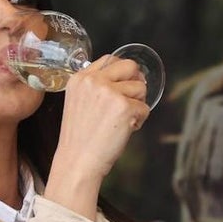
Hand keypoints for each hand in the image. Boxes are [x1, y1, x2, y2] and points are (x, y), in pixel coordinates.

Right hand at [45, 55, 148, 218]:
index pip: (110, 59)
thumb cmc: (79, 138)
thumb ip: (94, 87)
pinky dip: (140, 120)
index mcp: (80, 78)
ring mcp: (110, 93)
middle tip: (132, 100)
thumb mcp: (77, 102)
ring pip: (141, 88)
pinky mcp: (125, 107)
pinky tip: (126, 130)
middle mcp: (94, 81)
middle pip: (130, 66)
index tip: (124, 85)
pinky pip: (145, 108)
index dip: (121, 72)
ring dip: (138, 104)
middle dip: (135, 82)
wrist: (77, 162)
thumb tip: (126, 77)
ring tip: (123, 121)